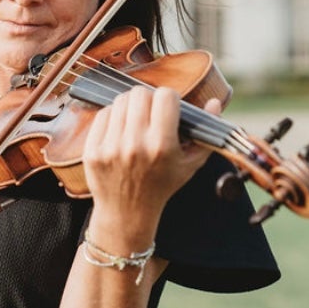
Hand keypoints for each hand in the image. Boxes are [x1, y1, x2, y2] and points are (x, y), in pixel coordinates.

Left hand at [82, 86, 220, 227]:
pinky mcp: (93, 151)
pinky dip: (113, 117)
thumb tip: (216, 101)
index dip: (169, 98)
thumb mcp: (190, 164)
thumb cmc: (162, 186)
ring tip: (136, 121)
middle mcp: (135, 145)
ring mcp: (111, 148)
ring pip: (120, 101)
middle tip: (151, 112)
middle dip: (148, 99)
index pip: (165, 96)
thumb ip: (205, 132)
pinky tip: (120, 130)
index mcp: (162, 146)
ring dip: (130, 106)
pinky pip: (102, 114)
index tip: (169, 108)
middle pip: (140, 94)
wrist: (127, 213)